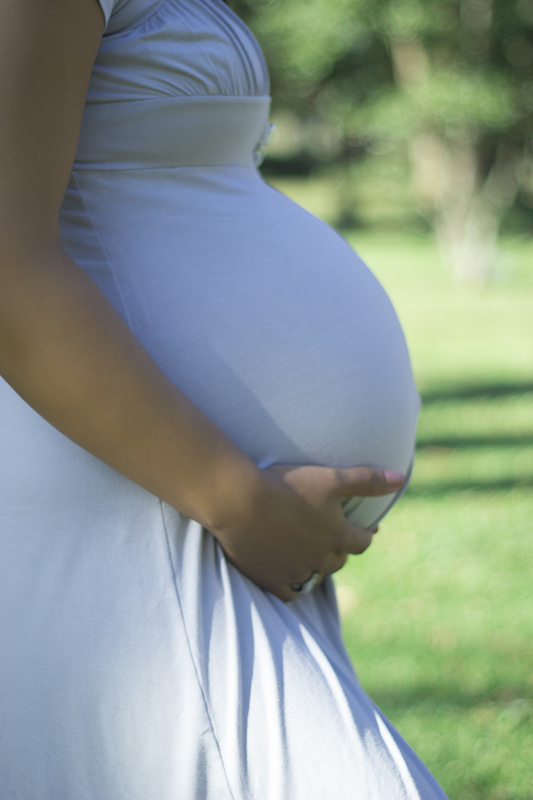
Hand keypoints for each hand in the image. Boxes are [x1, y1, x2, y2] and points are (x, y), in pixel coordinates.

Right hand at [210, 465, 404, 600]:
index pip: (362, 541)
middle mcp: (321, 559)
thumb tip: (401, 480)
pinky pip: (291, 593)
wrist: (240, 502)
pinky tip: (291, 574)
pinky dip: (294, 584)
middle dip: (340, 548)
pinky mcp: (271, 580)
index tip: (363, 526)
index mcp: (338, 535)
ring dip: (318, 565)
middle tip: (333, 536)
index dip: (364, 533)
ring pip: (316, 576)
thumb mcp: (330, 478)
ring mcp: (296, 572)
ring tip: (312, 553)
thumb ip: (366, 481)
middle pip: (339, 560)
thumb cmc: (286, 486)